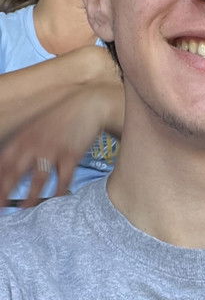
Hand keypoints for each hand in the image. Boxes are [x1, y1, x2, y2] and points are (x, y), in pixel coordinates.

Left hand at [0, 87, 119, 207]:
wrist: (88, 105)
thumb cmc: (62, 116)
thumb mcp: (38, 125)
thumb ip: (25, 142)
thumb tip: (12, 163)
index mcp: (24, 136)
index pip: (4, 161)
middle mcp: (36, 143)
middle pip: (15, 173)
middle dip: (5, 192)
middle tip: (0, 207)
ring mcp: (54, 150)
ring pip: (38, 180)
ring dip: (30, 197)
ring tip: (25, 208)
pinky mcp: (71, 155)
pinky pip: (63, 179)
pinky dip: (59, 191)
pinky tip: (56, 198)